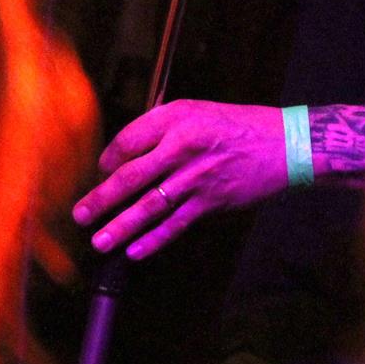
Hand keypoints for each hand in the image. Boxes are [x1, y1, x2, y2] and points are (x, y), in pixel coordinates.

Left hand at [70, 100, 289, 258]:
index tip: (99, 173)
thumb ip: (162, 129)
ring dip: (122, 226)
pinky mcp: (212, 200)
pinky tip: (136, 251)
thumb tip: (126, 157)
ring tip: (100, 241)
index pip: (128, 140)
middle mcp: (183, 146)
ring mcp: (197, 176)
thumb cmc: (237, 126)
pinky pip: (176, 224)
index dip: (108, 159)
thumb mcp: (198, 112)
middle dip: (101, 199)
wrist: (283, 144)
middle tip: (80, 215)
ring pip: (150, 205)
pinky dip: (155, 240)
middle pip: (131, 176)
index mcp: (177, 119)